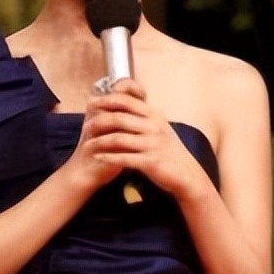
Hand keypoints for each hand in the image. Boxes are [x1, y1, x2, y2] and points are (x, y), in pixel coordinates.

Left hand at [83, 79, 208, 200]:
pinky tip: (98, 158)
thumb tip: (126, 104)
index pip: (127, 101)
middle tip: (86, 126)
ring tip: (88, 144)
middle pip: (120, 118)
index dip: (107, 100)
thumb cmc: (170, 151)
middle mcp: (154, 127)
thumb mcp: (160, 127)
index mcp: (155, 116)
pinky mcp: (150, 161)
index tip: (92, 102)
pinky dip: (109, 158)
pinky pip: (124, 158)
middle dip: (99, 121)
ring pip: (119, 139)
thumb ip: (145, 116)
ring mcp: (152, 144)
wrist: (186, 173)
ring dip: (100, 141)